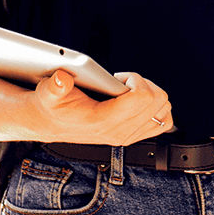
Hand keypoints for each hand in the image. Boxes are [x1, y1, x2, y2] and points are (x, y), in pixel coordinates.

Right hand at [28, 69, 172, 145]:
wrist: (49, 123)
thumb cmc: (53, 106)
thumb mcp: (49, 92)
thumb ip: (55, 85)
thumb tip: (61, 79)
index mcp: (104, 121)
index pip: (142, 98)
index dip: (135, 80)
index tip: (120, 77)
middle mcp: (119, 132)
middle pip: (158, 102)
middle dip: (145, 84)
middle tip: (125, 82)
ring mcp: (126, 136)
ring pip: (164, 112)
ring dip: (152, 95)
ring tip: (131, 90)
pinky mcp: (131, 136)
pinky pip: (162, 123)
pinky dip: (157, 109)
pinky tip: (138, 100)